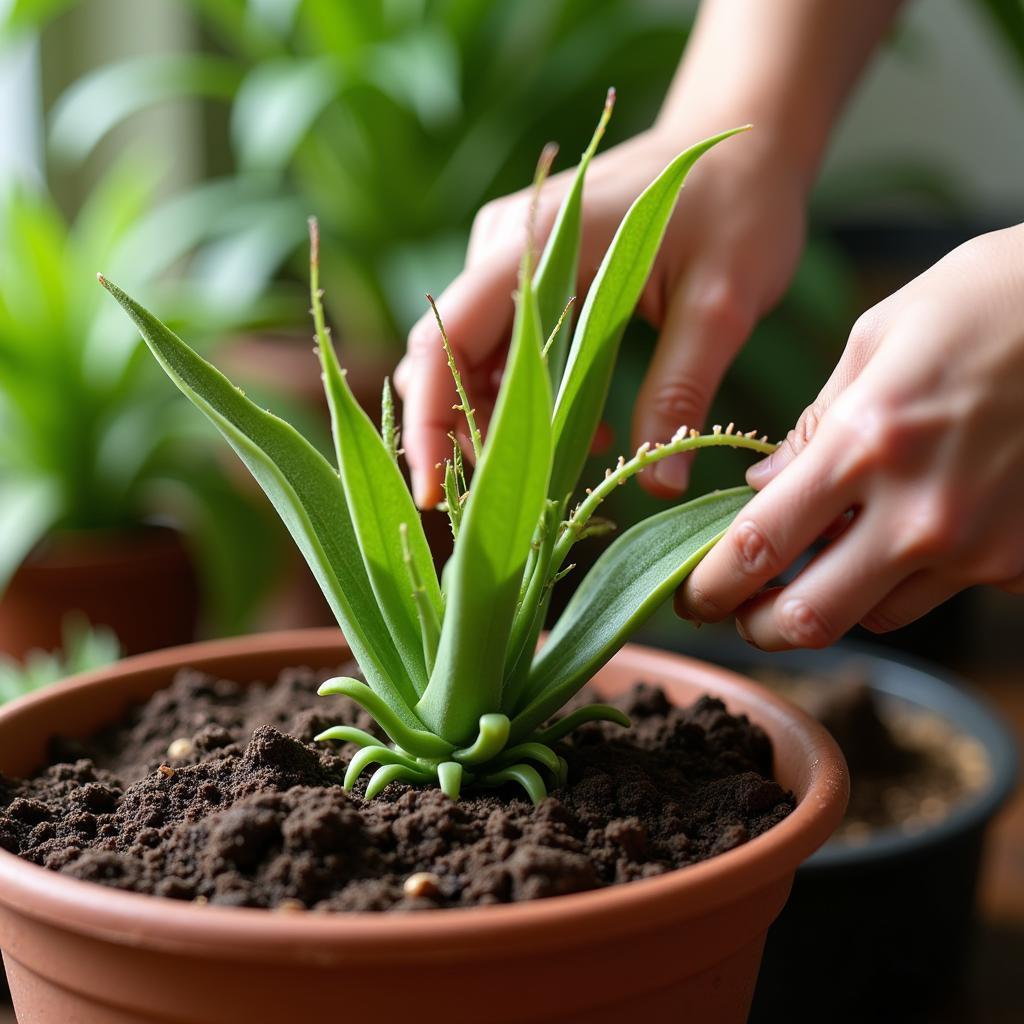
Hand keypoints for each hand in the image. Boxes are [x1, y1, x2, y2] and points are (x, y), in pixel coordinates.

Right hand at [394, 122, 805, 507]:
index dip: (429, 422)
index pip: (446, 340)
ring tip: (565, 466)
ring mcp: (507, 259)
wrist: (737, 147)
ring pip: (467, 362)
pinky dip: (526, 402)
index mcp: (536, 242)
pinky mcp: (525, 276)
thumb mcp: (721, 302)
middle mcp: (502, 247)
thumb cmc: (736, 208)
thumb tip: (658, 486)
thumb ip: (682, 389)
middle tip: (516, 500)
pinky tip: (585, 428)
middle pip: (443, 358)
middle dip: (461, 436)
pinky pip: (501, 352)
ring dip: (500, 425)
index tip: (436, 493)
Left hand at [677, 225, 1023, 648]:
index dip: (709, 587)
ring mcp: (979, 545)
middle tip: (742, 612)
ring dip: (837, 599)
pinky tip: (914, 532)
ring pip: (876, 616)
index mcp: (864, 444)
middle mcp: (920, 512)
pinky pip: (943, 592)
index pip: (758, 547)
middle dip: (760, 626)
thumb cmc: (988, 301)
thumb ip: (813, 427)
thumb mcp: (877, 339)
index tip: (690, 596)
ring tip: (828, 561)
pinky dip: (910, 577)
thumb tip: (762, 489)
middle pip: (809, 620)